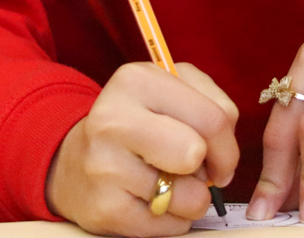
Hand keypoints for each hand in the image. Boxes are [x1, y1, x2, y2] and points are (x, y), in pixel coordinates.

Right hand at [46, 62, 239, 236]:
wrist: (75, 164)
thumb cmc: (137, 124)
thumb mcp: (169, 89)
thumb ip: (211, 102)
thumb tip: (225, 153)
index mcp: (135, 80)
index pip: (213, 117)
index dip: (228, 144)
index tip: (217, 153)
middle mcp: (113, 119)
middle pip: (195, 153)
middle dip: (208, 169)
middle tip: (194, 169)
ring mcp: (105, 166)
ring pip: (191, 197)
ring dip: (191, 198)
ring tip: (167, 184)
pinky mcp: (106, 209)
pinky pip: (172, 226)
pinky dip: (172, 219)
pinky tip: (150, 201)